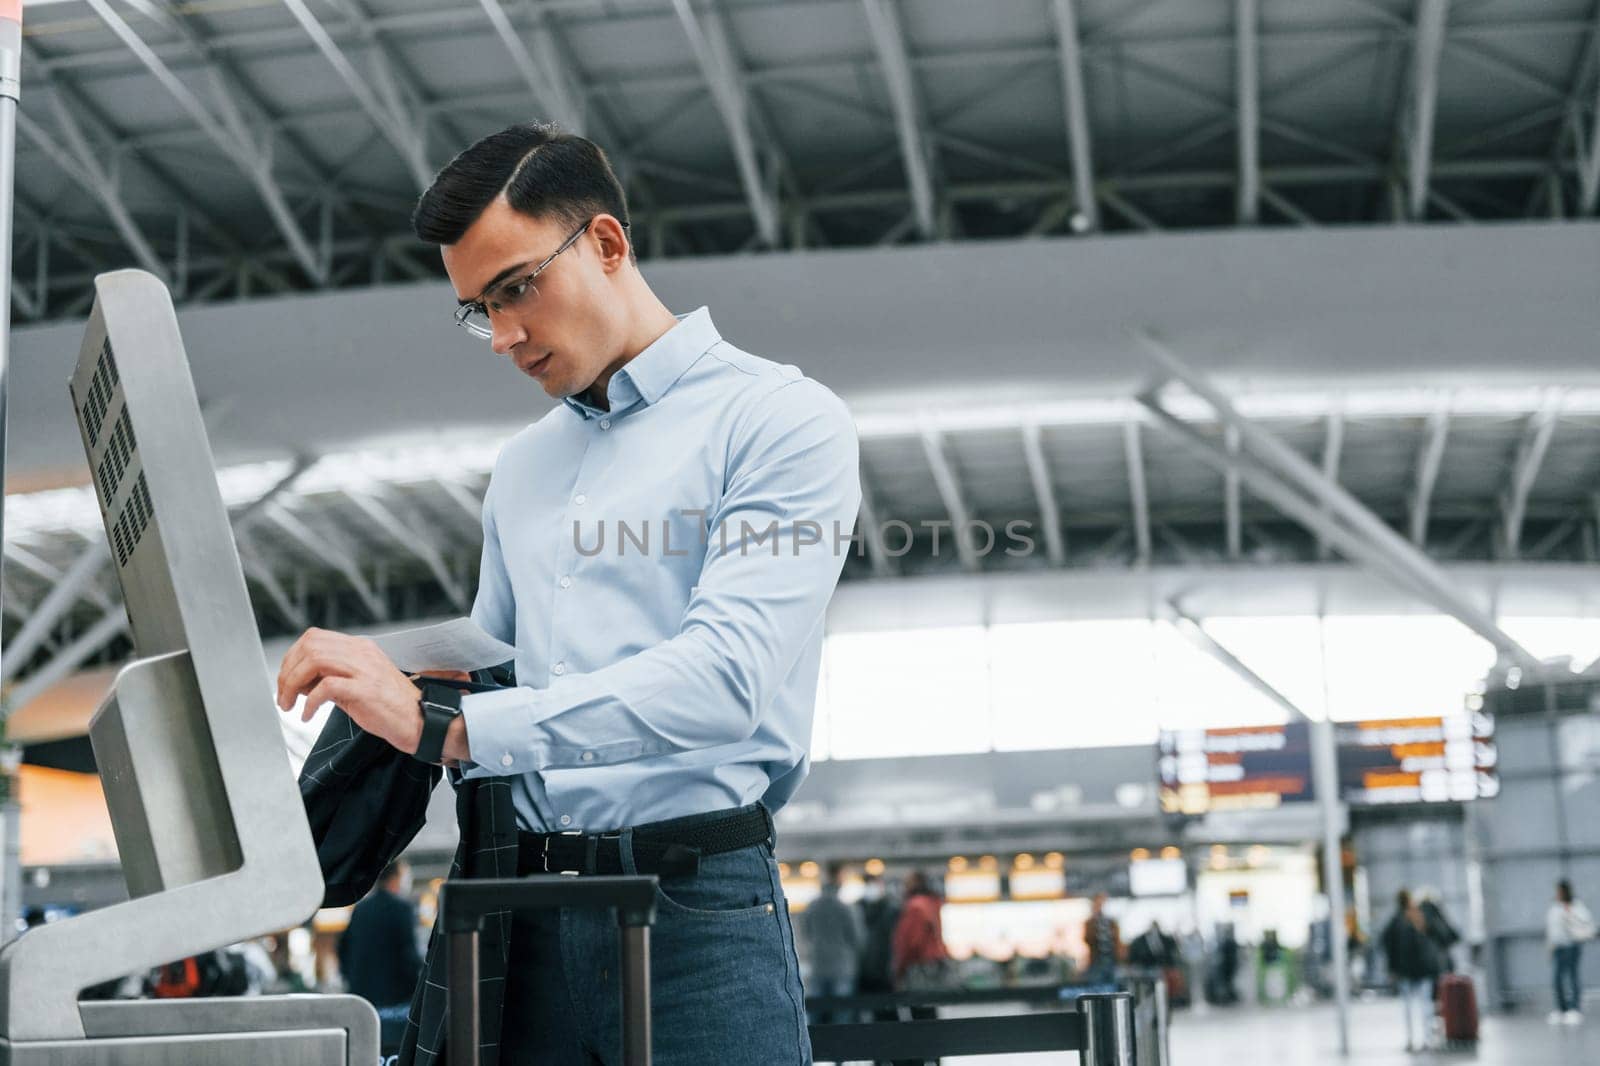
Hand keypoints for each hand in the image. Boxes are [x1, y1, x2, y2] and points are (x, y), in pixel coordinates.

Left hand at [276, 627, 423, 754]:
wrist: (421, 721)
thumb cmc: (390, 707)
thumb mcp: (357, 684)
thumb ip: (330, 678)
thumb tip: (300, 683)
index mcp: (360, 647)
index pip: (314, 638)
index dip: (291, 657)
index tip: (285, 679)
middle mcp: (362, 653)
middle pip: (310, 646)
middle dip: (287, 672)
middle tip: (283, 696)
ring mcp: (365, 669)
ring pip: (314, 661)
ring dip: (293, 685)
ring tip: (290, 705)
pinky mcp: (366, 690)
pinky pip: (327, 688)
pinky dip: (310, 703)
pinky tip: (308, 716)